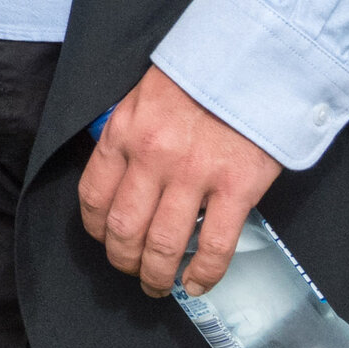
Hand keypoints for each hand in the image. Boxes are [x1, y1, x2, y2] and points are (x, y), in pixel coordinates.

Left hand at [78, 67, 282, 297]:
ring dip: (157, 276)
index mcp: (124, 133)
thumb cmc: (198, 79)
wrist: (254, 61)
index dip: (96, 230)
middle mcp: (152, 157)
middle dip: (124, 260)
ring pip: (163, 244)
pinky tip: (197, 285)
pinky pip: (213, 246)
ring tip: (161, 287)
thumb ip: (128, 136)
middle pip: (124, 229)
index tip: (104, 240)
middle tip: (133, 272)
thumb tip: (121, 177)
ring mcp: (194, 174)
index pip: (94, 196)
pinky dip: (203, 275)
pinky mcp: (236, 187)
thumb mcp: (144, 98)